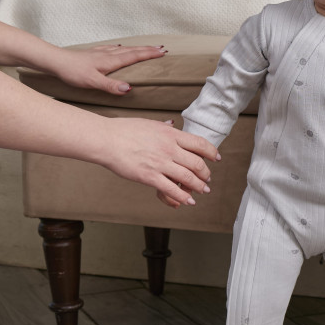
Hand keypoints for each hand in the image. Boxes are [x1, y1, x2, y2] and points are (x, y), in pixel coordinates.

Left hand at [51, 44, 167, 94]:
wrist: (55, 61)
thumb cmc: (72, 72)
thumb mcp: (92, 82)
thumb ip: (111, 86)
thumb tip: (129, 88)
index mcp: (111, 61)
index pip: (134, 57)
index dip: (149, 54)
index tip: (163, 52)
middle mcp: (108, 54)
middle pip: (132, 51)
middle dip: (147, 50)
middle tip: (161, 48)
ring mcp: (100, 53)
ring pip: (123, 49)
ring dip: (136, 48)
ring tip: (146, 47)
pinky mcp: (93, 53)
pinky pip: (112, 49)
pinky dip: (120, 48)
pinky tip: (118, 47)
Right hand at [102, 117, 220, 207]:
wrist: (107, 140)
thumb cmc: (125, 130)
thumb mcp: (150, 124)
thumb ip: (164, 127)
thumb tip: (173, 124)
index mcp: (170, 134)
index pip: (200, 143)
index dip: (212, 152)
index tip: (217, 158)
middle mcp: (169, 148)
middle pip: (197, 163)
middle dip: (206, 173)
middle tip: (207, 178)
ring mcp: (160, 163)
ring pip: (188, 178)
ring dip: (199, 186)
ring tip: (203, 190)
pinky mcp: (150, 177)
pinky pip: (171, 189)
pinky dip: (183, 197)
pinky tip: (188, 201)